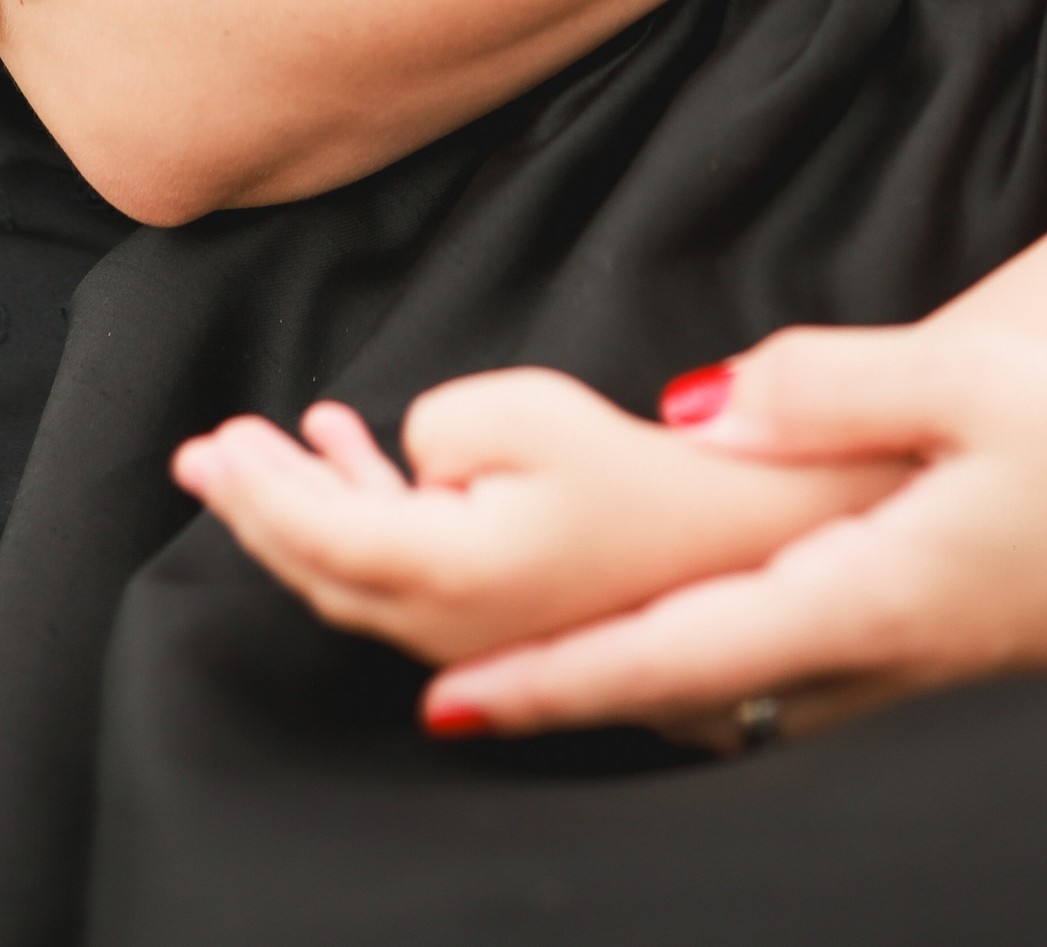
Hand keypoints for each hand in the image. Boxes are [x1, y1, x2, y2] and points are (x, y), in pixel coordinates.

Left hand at [172, 369, 894, 662]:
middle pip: (349, 582)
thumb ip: (461, 425)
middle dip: (268, 513)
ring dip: (318, 508)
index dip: (270, 505)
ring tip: (258, 444)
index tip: (215, 453)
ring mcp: (537, 635)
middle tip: (202, 452)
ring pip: (389, 580)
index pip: (343, 555)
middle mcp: (498, 635)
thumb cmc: (698, 465)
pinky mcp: (573, 613)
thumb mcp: (557, 410)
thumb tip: (415, 449)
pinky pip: (445, 570)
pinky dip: (388, 508)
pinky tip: (366, 443)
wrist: (844, 528)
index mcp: (485, 588)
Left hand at [419, 323, 1046, 749]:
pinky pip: (783, 674)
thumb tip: (702, 404)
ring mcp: (906, 665)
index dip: (562, 678)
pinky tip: (666, 644)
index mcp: (868, 597)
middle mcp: (872, 655)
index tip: (450, 699)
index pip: (680, 649)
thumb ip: (833, 384)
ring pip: (727, 690)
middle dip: (556, 691)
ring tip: (505, 674)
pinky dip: (696, 665)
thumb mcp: (979, 381)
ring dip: (617, 681)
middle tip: (433, 693)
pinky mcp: (936, 649)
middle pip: (682, 689)